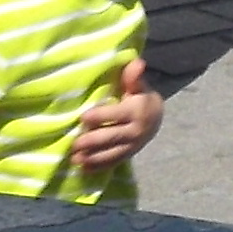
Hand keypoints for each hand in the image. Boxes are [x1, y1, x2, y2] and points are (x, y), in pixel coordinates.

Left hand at [68, 57, 160, 171]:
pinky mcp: (128, 154)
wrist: (156, 116)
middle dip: (93, 141)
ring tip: (76, 159)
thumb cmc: (140, 96)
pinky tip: (84, 169)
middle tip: (75, 144)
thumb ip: (133, 76)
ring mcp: (132, 145)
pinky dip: (99, 167)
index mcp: (136, 111)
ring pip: (111, 153)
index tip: (83, 118)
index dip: (100, 116)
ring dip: (93, 158)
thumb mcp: (138, 85)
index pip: (116, 115)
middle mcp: (136, 130)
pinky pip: (114, 162)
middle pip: (112, 136)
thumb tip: (138, 62)